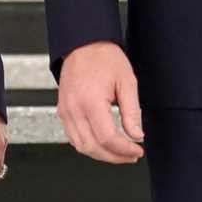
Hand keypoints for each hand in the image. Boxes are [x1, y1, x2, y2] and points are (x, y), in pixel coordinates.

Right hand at [57, 41, 143, 164]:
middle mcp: (74, 109)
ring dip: (102, 155)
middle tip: (132, 155)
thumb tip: (136, 135)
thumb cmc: (104, 58)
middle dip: (115, 157)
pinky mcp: (63, 111)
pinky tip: (103, 144)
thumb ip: (132, 112)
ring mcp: (65, 111)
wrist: (83, 44)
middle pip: (94, 147)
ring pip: (82, 146)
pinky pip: (73, 137)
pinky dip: (89, 146)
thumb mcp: (127, 81)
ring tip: (120, 153)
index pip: (108, 138)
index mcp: (91, 101)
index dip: (125, 150)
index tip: (137, 150)